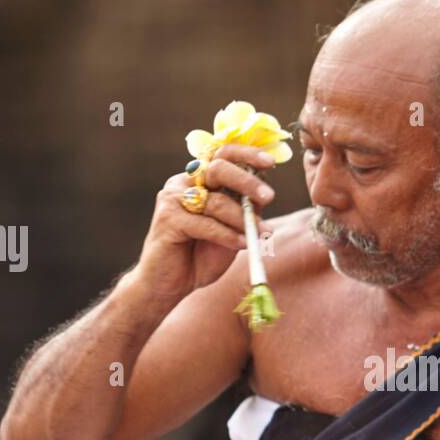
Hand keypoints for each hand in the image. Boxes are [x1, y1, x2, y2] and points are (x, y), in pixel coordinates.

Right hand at [138, 143, 277, 299]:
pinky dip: (228, 235)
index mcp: (198, 180)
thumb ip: (242, 211)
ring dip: (242, 218)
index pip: (222, 155)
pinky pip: (206, 224)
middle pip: (218, 168)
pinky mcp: (168, 218)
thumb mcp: (230, 230)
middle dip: (247, 181)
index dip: (246, 154)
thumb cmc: (200, 256)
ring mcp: (173, 198)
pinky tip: (244, 244)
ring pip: (216, 201)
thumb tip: (265, 194)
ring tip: (260, 233)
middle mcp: (184, 183)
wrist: (169, 284)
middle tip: (269, 196)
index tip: (270, 163)